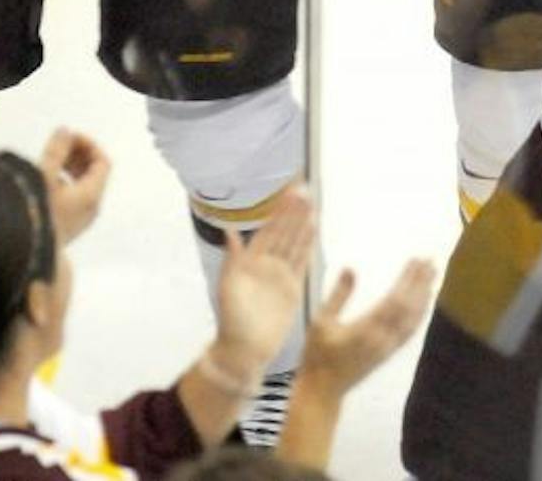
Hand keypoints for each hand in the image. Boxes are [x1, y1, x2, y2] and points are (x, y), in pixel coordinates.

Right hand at [38, 128, 110, 242]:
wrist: (26, 251)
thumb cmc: (36, 212)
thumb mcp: (45, 175)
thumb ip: (57, 150)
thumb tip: (65, 132)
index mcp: (91, 196)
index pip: (102, 161)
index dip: (88, 144)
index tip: (69, 138)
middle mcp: (91, 209)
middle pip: (95, 173)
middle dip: (79, 155)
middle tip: (60, 145)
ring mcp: (81, 220)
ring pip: (85, 186)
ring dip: (71, 168)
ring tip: (51, 160)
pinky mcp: (69, 227)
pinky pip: (75, 198)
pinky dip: (66, 183)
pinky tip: (46, 180)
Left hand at [212, 187, 315, 378]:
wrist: (245, 350)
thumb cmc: (231, 320)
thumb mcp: (228, 287)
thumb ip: (233, 259)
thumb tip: (230, 231)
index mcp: (249, 261)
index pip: (268, 229)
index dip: (279, 211)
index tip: (289, 193)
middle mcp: (265, 265)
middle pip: (283, 232)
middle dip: (293, 212)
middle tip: (305, 190)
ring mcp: (279, 276)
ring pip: (294, 244)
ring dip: (302, 225)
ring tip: (312, 205)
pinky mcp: (291, 290)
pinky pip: (301, 263)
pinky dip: (307, 246)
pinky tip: (312, 231)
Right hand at [300, 260, 436, 393]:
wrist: (323, 390)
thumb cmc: (317, 354)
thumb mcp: (321, 321)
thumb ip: (338, 295)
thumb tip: (351, 268)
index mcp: (366, 329)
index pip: (395, 300)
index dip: (408, 280)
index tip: (417, 260)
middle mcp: (383, 339)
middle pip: (409, 308)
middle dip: (421, 283)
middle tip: (432, 261)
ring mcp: (388, 348)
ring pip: (413, 320)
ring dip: (424, 297)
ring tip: (433, 277)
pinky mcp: (388, 354)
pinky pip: (409, 332)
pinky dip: (419, 315)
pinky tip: (423, 305)